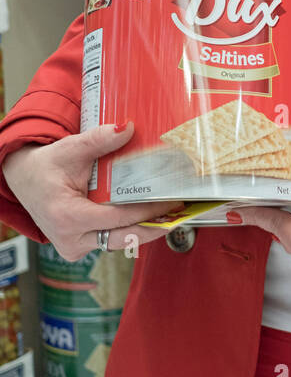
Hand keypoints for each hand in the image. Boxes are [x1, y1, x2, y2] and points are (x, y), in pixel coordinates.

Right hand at [2, 122, 185, 259]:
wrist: (25, 181)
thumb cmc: (46, 167)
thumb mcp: (71, 149)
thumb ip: (99, 140)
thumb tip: (127, 127)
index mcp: (67, 216)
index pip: (117, 218)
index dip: (147, 211)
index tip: (170, 201)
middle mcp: (70, 238)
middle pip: (123, 238)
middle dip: (154, 227)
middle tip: (180, 213)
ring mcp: (74, 247)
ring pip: (118, 243)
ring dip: (145, 230)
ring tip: (171, 215)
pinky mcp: (79, 248)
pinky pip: (110, 241)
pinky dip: (130, 230)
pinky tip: (151, 219)